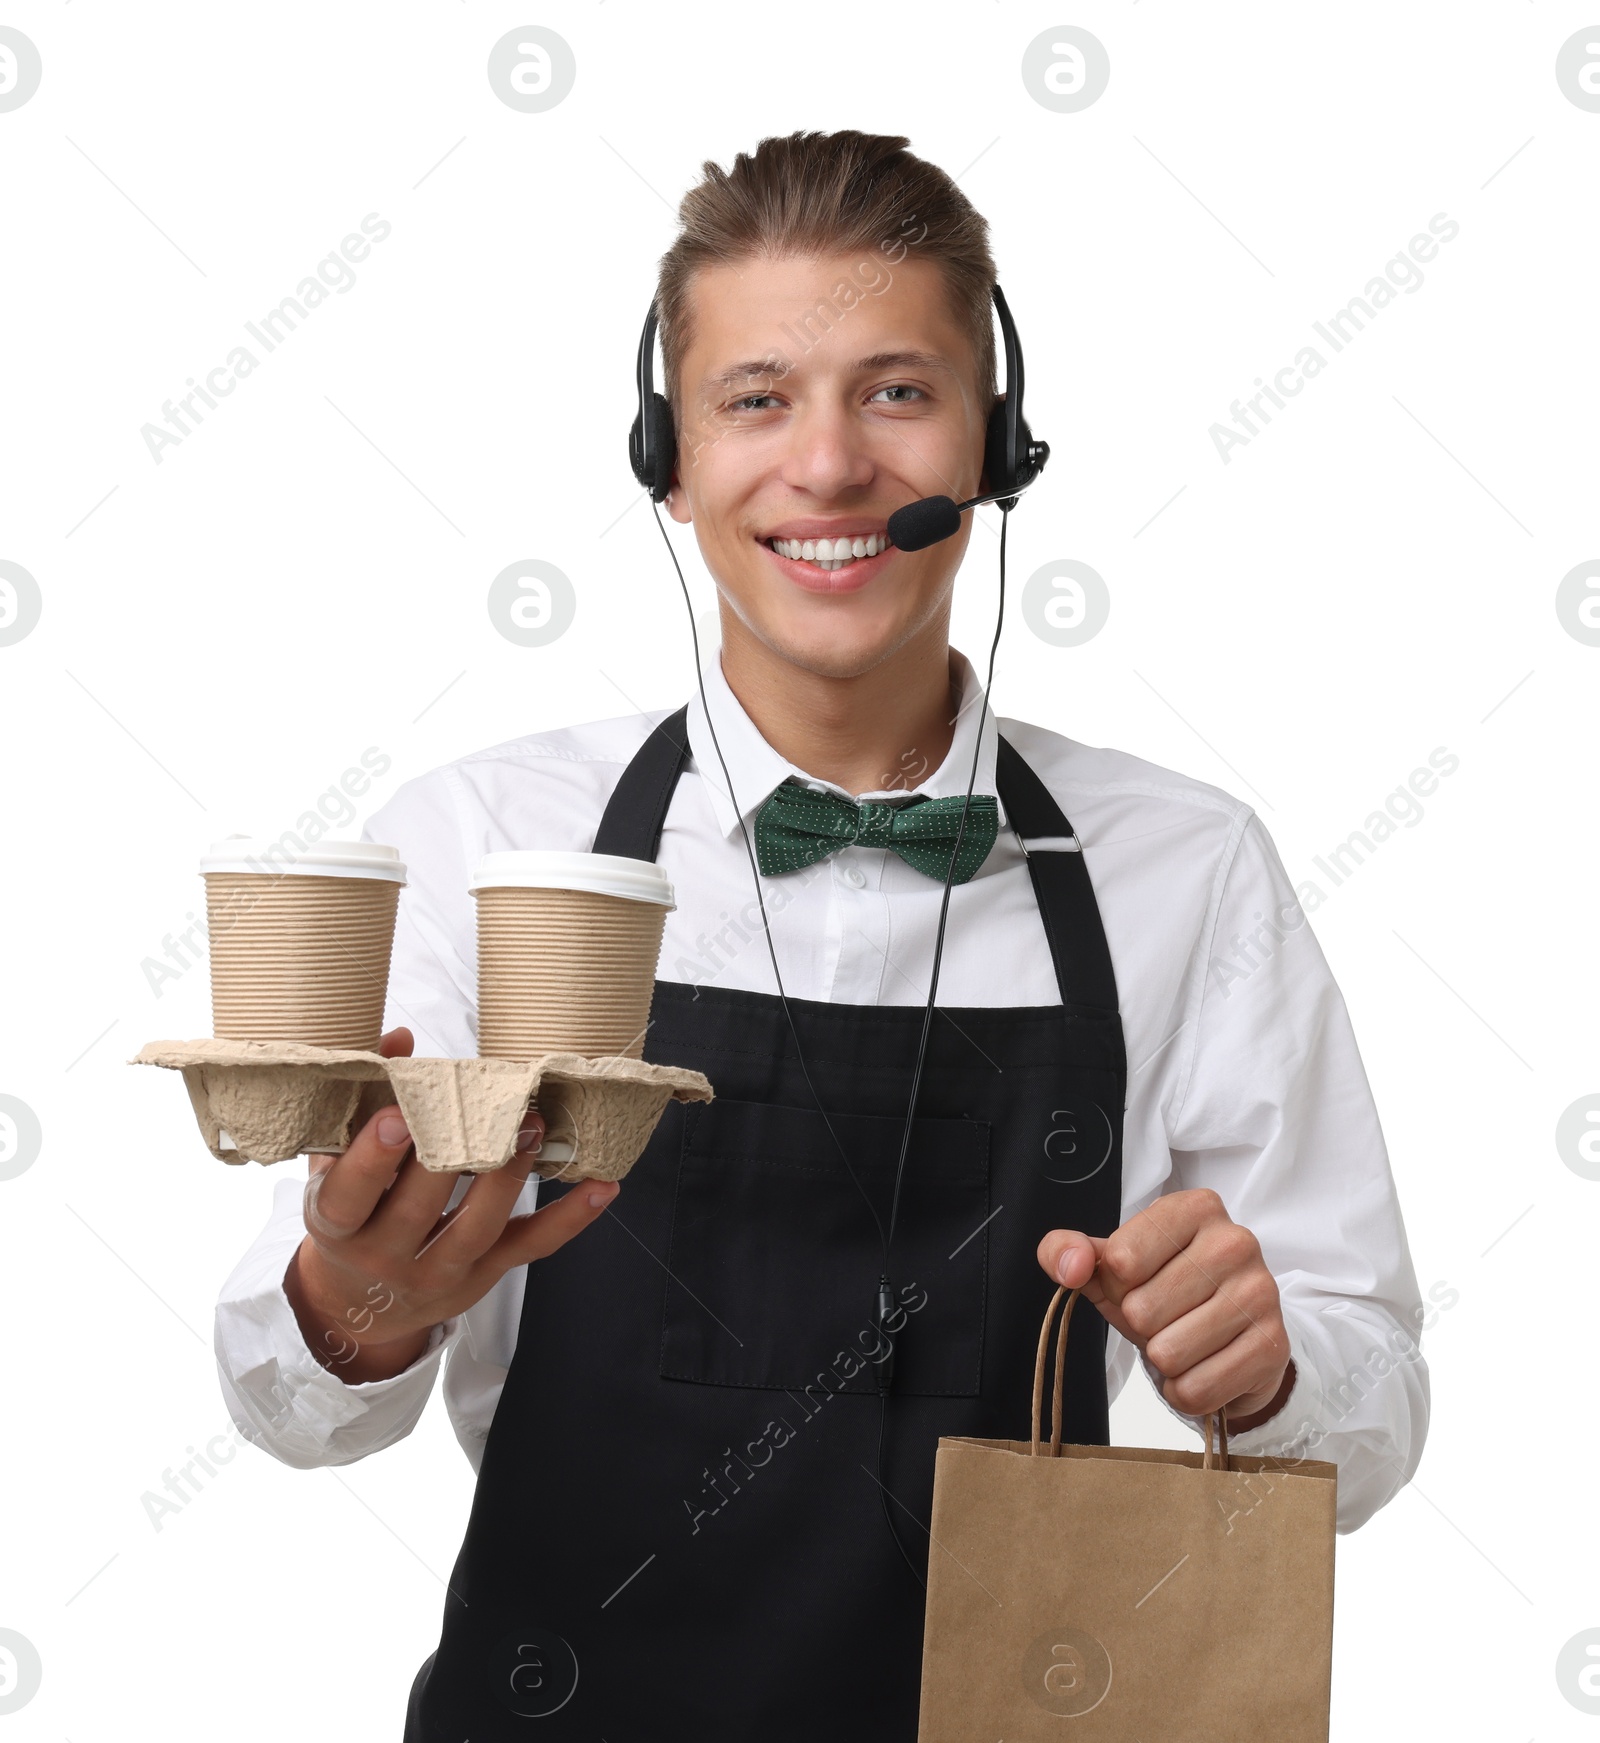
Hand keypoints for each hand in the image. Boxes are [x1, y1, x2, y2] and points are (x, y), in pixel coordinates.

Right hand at [283, 1026, 619, 1383]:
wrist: (358, 1306)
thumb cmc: (350, 1216)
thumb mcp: (331, 1167)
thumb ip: (356, 1104)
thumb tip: (399, 1039)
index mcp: (337, 1223)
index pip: (349, 1195)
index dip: (372, 1159)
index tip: (398, 1116)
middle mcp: (384, 1255)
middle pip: (418, 1209)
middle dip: (452, 1157)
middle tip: (483, 1108)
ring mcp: (438, 1272)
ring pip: (478, 1228)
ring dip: (509, 1178)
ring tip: (534, 1127)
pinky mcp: (483, 1278)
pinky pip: (530, 1247)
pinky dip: (570, 1219)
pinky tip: (602, 1188)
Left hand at [1037, 1188, 1293, 1429]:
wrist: (1226, 1339)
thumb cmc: (1161, 1291)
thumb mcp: (1110, 1267)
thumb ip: (1067, 1251)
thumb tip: (1071, 1267)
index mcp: (1194, 1208)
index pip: (1121, 1258)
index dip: (1117, 1284)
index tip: (1139, 1281)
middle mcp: (1236, 1241)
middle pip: (1143, 1310)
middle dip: (1141, 1326)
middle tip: (1164, 1317)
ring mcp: (1261, 1293)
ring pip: (1169, 1353)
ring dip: (1163, 1360)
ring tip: (1181, 1341)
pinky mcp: (1273, 1346)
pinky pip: (1198, 1389)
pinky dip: (1187, 1390)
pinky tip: (1201, 1367)